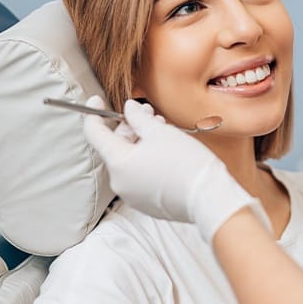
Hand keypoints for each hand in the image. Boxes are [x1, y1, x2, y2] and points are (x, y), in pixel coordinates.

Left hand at [83, 96, 269, 241]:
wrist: (209, 198)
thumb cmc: (186, 163)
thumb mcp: (160, 132)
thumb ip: (138, 117)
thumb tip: (129, 109)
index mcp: (118, 163)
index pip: (94, 134)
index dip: (94, 113)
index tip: (97, 100)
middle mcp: (120, 182)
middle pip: (115, 147)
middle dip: (129, 126)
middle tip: (148, 113)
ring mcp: (132, 195)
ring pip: (129, 161)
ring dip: (140, 142)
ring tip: (161, 130)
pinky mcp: (146, 203)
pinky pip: (139, 176)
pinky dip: (146, 160)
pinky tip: (164, 151)